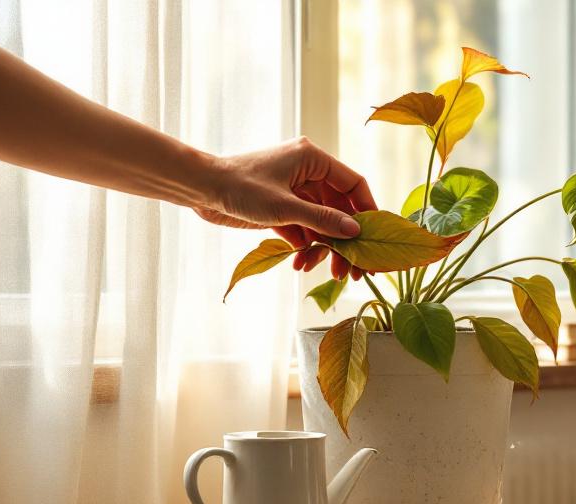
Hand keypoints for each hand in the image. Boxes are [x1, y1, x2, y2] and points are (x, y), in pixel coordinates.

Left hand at [193, 137, 377, 278]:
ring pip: (322, 224)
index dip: (368, 211)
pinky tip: (300, 264)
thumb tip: (355, 232)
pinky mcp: (281, 209)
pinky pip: (304, 230)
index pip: (353, 185)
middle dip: (347, 240)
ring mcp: (294, 192)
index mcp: (313, 159)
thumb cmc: (240, 187)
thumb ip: (323, 220)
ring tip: (327, 272)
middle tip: (357, 269)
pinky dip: (305, 247)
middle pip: (340, 209)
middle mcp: (307, 173)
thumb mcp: (285, 207)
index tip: (375, 238)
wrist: (199, 190)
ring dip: (325, 248)